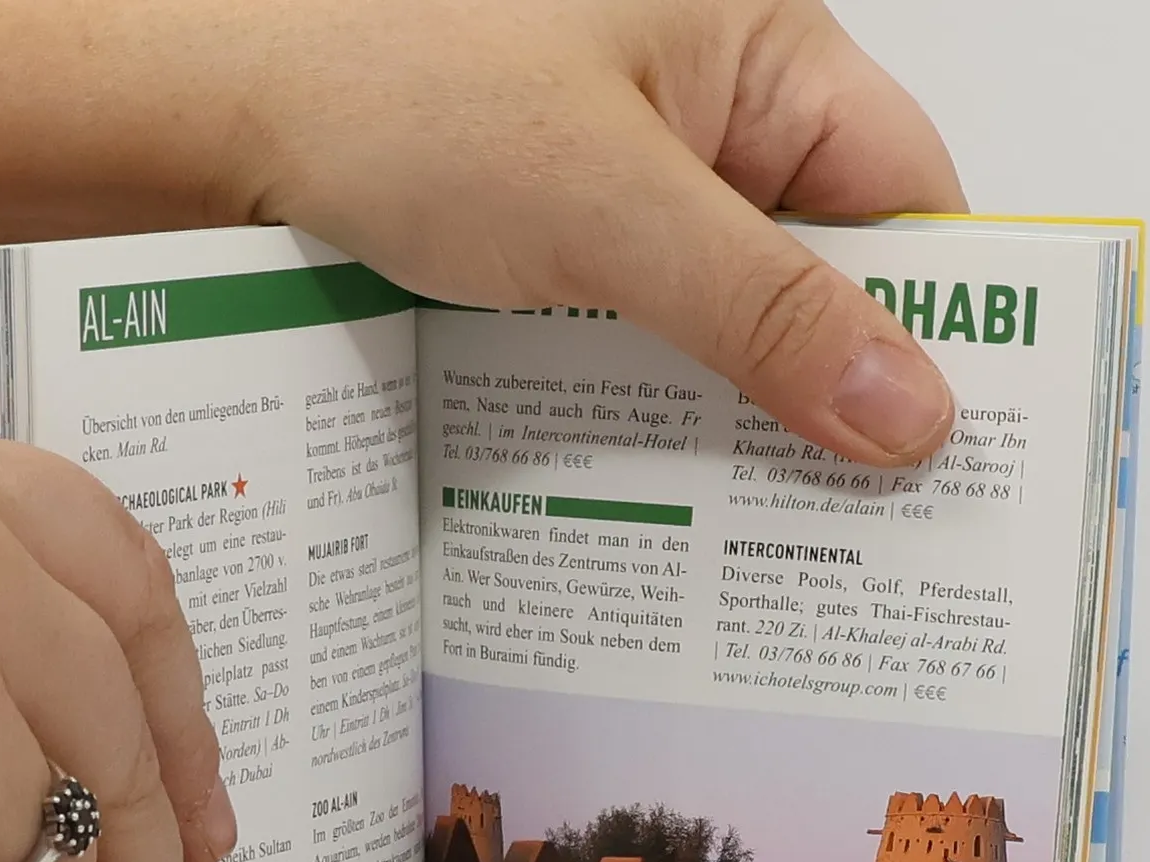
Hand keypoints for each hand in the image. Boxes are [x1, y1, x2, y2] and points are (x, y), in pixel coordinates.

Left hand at [232, 0, 964, 463]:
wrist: (197, 103)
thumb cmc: (384, 81)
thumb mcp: (607, 207)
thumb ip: (765, 311)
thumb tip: (912, 409)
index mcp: (756, 40)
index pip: (903, 192)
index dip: (938, 319)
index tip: (951, 446)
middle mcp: (702, 101)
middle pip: (821, 264)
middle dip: (833, 387)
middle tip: (859, 519)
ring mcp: (622, 172)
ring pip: (728, 310)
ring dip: (737, 408)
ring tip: (761, 525)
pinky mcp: (554, 236)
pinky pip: (643, 327)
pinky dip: (654, 398)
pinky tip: (654, 478)